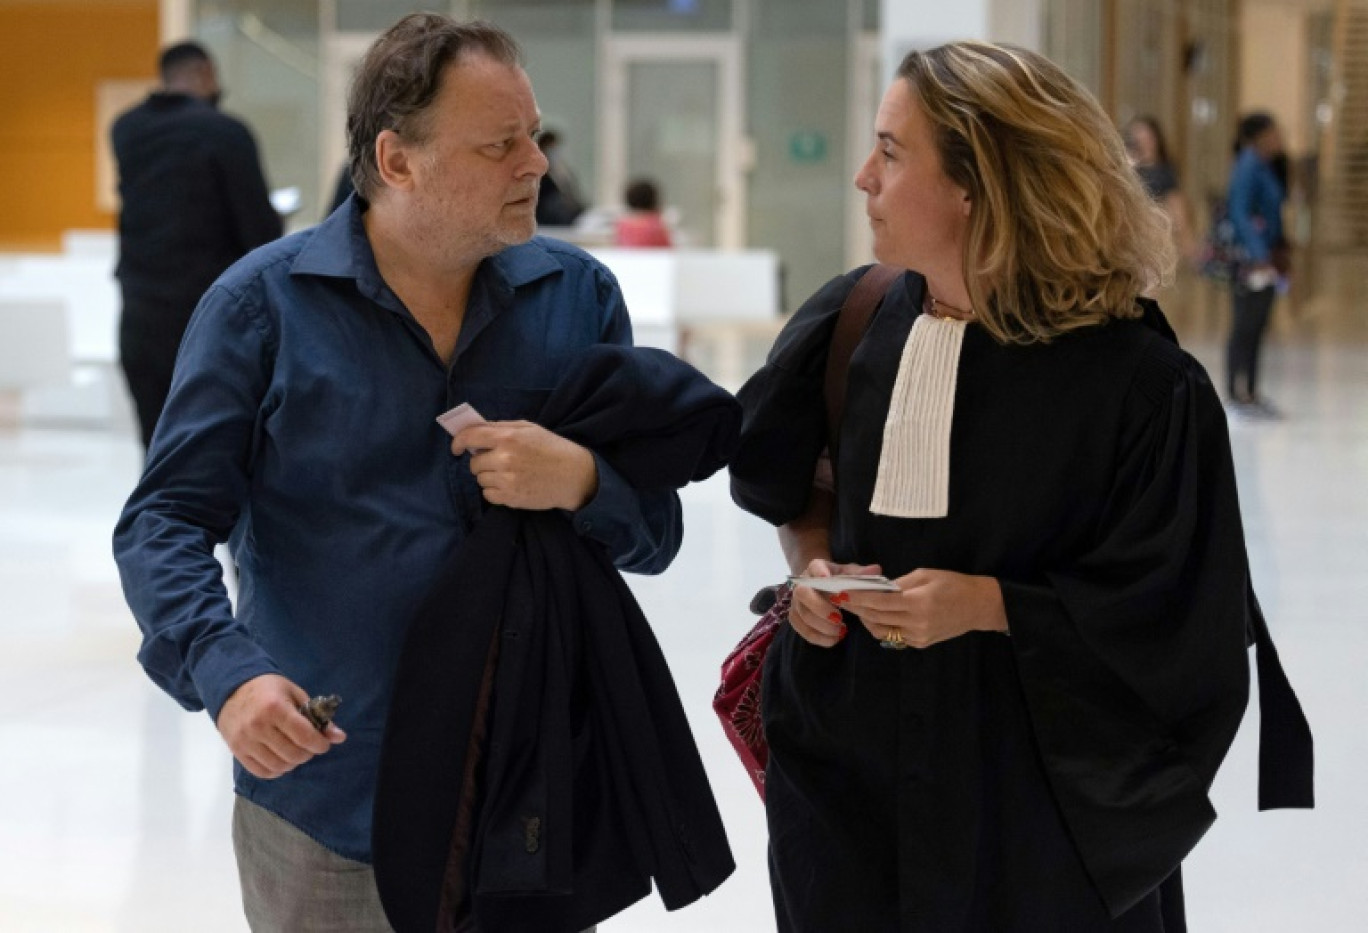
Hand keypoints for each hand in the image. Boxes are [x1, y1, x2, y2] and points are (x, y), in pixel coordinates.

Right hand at [217, 674, 345, 779]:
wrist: (233, 688)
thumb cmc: (269, 689)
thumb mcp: (296, 694)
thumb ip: (317, 716)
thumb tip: (340, 737)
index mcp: (275, 708)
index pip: (304, 736)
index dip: (320, 744)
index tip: (323, 744)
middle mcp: (258, 726)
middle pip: (293, 754)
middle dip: (308, 753)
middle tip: (309, 746)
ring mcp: (245, 741)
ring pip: (279, 765)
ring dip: (293, 763)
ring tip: (296, 752)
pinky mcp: (237, 751)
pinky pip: (262, 772)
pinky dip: (277, 770)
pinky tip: (282, 759)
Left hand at [456, 421, 597, 510]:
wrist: (573, 475)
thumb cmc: (552, 448)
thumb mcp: (529, 428)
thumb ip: (501, 427)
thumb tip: (476, 430)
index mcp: (508, 437)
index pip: (470, 437)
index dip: (458, 442)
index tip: (456, 448)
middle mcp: (504, 458)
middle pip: (474, 463)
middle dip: (482, 461)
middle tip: (498, 461)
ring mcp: (507, 480)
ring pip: (480, 479)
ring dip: (489, 476)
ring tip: (509, 473)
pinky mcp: (511, 498)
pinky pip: (488, 495)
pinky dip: (494, 491)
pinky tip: (510, 485)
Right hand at [787, 559, 882, 647]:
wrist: (823, 587)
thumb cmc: (841, 580)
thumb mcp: (852, 574)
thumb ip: (862, 574)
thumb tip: (876, 570)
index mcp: (816, 568)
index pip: (814, 566)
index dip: (819, 572)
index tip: (828, 579)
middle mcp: (801, 583)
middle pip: (802, 593)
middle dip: (820, 607)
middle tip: (839, 618)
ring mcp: (796, 602)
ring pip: (802, 615)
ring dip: (821, 626)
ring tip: (842, 631)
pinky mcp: (795, 618)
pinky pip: (802, 630)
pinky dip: (818, 637)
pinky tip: (834, 639)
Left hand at [841, 568, 1006, 648]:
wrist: (978, 606)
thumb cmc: (953, 584)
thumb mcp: (925, 575)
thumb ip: (898, 583)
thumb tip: (876, 588)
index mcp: (918, 603)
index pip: (878, 602)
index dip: (857, 598)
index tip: (841, 593)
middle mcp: (916, 623)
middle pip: (876, 617)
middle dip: (857, 608)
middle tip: (842, 599)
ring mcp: (918, 636)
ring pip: (882, 630)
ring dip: (867, 619)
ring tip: (857, 607)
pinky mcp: (921, 644)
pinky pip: (894, 636)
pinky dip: (882, 626)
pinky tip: (877, 616)